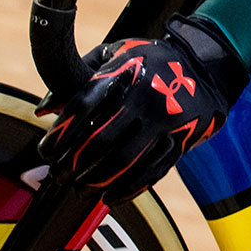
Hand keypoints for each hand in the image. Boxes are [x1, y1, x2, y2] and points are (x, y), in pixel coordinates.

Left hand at [36, 16, 249, 201]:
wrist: (207, 66)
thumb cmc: (151, 60)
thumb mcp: (116, 52)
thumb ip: (78, 73)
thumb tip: (43, 109)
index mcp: (125, 71)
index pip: (83, 107)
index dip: (60, 134)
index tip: (45, 152)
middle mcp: (146, 96)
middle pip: (101, 140)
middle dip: (73, 164)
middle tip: (58, 175)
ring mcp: (166, 121)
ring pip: (125, 161)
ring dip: (96, 181)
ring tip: (79, 189)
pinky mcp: (181, 140)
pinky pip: (152, 172)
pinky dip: (127, 189)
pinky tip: (108, 198)